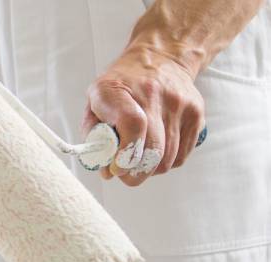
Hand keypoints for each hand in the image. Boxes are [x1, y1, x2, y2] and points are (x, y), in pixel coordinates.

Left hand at [83, 46, 204, 185]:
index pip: (132, 125)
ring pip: (168, 158)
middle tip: (126, 175)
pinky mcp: (196, 113)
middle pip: (153, 149)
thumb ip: (94, 135)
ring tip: (139, 162)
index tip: (116, 167)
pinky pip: (182, 155)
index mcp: (117, 89)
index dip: (125, 154)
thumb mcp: (95, 101)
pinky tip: (155, 153)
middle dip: (136, 173)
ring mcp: (179, 104)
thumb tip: (107, 171)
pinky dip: (167, 163)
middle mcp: (152, 94)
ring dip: (151, 169)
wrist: (160, 57)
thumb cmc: (121, 85)